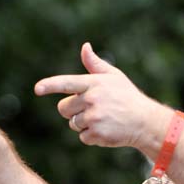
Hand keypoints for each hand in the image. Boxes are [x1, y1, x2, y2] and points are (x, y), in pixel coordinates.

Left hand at [35, 43, 165, 148]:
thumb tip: (85, 46)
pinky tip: (107, 130)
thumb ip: (95, 64)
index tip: (37, 89)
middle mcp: (92, 99)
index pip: (67, 83)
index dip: (50, 85)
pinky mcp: (97, 133)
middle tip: (91, 110)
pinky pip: (83, 137)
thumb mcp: (114, 77)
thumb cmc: (128, 97)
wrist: (145, 122)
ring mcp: (94, 117)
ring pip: (73, 124)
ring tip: (103, 120)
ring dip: (84, 124)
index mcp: (94, 83)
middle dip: (72, 111)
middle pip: (64, 109)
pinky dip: (92, 137)